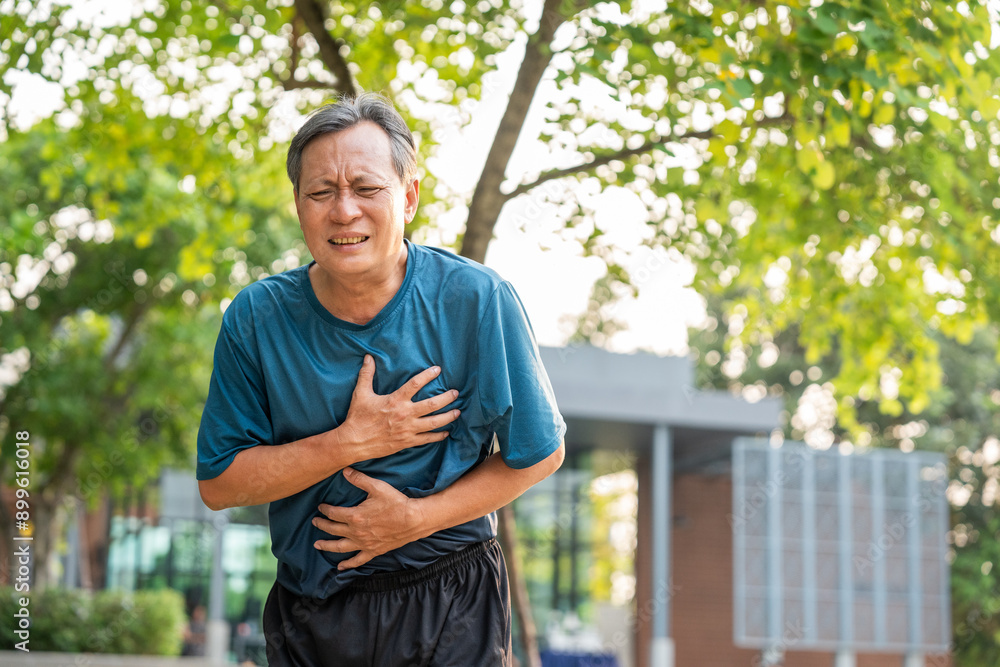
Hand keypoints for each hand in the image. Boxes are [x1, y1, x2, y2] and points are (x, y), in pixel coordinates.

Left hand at [312, 467, 427, 569]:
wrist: (414, 519)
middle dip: (322, 525)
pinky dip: (348, 564)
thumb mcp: (377, 487)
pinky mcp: (373, 551)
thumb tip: (344, 471)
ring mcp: (364, 544)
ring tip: (317, 545)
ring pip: (340, 547)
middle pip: (333, 529)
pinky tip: (340, 567)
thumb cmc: (396, 502)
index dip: (325, 510)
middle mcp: (356, 532)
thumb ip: (359, 479)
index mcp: (355, 516)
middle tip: (314, 522)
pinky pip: (358, 560)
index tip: (320, 507)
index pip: (333, 513)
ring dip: (327, 546)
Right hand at [336, 355, 459, 460]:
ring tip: (458, 411)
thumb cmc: (357, 417)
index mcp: (395, 400)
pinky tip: (446, 432)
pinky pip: (427, 439)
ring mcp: (408, 429)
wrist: (354, 442)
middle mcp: (405, 414)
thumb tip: (369, 357)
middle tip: (456, 393)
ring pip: (434, 423)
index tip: (438, 369)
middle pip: (432, 405)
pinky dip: (438, 436)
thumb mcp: (360, 393)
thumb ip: (367, 374)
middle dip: (446, 398)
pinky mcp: (407, 442)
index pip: (415, 384)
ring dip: (448, 417)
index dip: (428, 375)